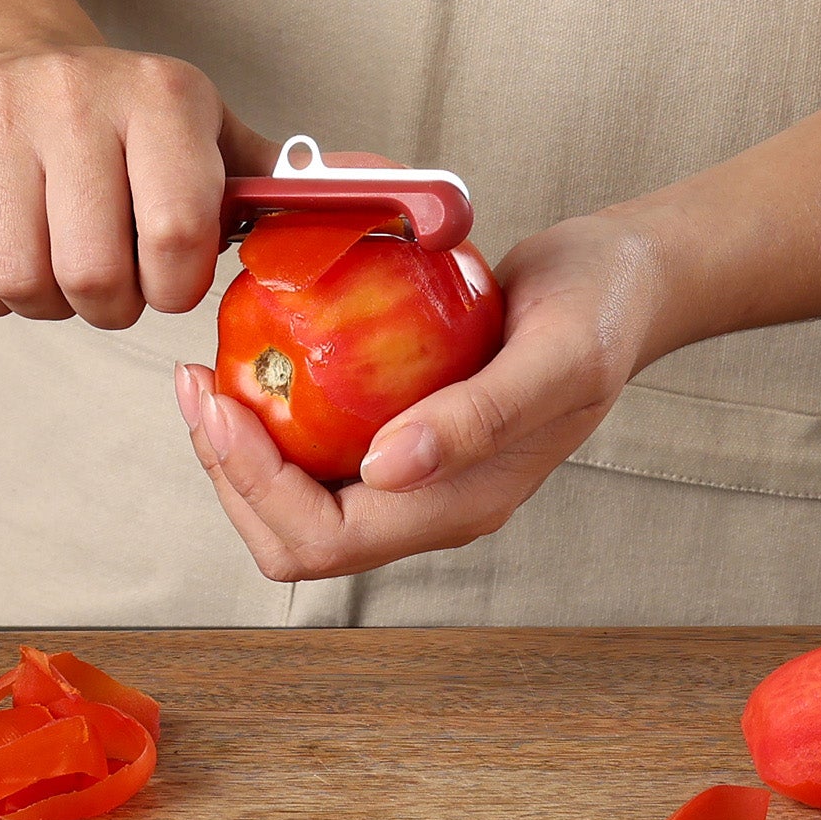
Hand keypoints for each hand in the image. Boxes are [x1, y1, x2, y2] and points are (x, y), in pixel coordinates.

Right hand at [0, 37, 276, 325]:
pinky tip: (9, 253)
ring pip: (20, 279)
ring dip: (45, 301)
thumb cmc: (122, 118)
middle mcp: (77, 94)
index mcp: (163, 96)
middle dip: (109, 304)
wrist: (3, 52)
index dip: (173, 287)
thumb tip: (374, 182)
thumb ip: (273, 177)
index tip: (168, 278)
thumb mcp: (205, 132)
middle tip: (113, 282)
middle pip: (94, 273)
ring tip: (60, 266)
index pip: (177, 235)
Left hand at [178, 208, 676, 579]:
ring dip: (239, 448)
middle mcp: (429, 501)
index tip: (220, 404)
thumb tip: (386, 469)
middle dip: (229, 473)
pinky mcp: (402, 430)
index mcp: (462, 504)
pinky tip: (258, 354)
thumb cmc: (602, 313)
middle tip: (196, 385)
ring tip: (209, 374)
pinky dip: (272, 414)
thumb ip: (479, 417)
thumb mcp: (555, 356)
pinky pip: (316, 448)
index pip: (328, 538)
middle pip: (295, 535)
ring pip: (296, 499)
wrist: (625, 281)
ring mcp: (414, 471)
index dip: (256, 486)